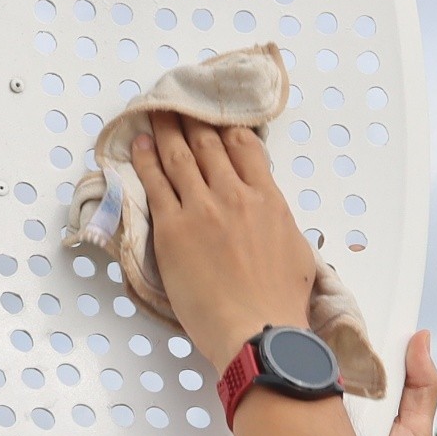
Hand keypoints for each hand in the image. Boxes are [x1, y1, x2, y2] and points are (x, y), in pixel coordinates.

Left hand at [130, 113, 316, 367]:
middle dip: (191, 119)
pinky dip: (144, 160)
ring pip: (179, 156)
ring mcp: (201, 209)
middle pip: (208, 143)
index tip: (214, 117)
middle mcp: (234, 195)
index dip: (226, 127)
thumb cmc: (281, 304)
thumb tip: (273, 217)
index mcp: (268, 200)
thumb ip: (282, 224)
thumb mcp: (299, 254)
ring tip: (154, 113)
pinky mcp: (172, 229)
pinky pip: (155, 183)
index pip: (245, 146)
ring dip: (165, 130)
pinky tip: (137, 145)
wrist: (257, 331)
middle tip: (177, 103)